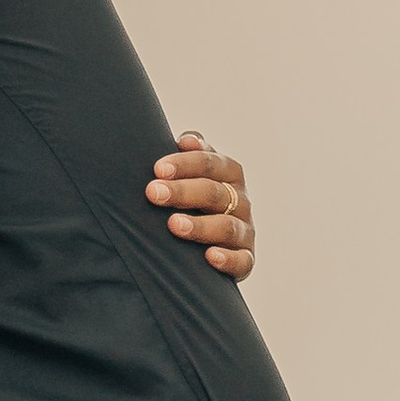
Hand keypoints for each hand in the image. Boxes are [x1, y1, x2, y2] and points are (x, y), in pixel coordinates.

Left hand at [148, 128, 254, 278]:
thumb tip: (185, 140)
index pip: (209, 162)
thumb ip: (187, 156)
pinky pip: (242, 260)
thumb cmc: (188, 198)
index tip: (158, 169)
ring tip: (173, 224)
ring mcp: (244, 229)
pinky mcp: (246, 258)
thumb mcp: (187, 173)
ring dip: (200, 225)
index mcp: (227, 173)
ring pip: (227, 226)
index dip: (185, 164)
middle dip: (182, 191)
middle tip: (153, 193)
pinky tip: (209, 256)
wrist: (202, 243)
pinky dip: (228, 259)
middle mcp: (239, 200)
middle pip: (214, 192)